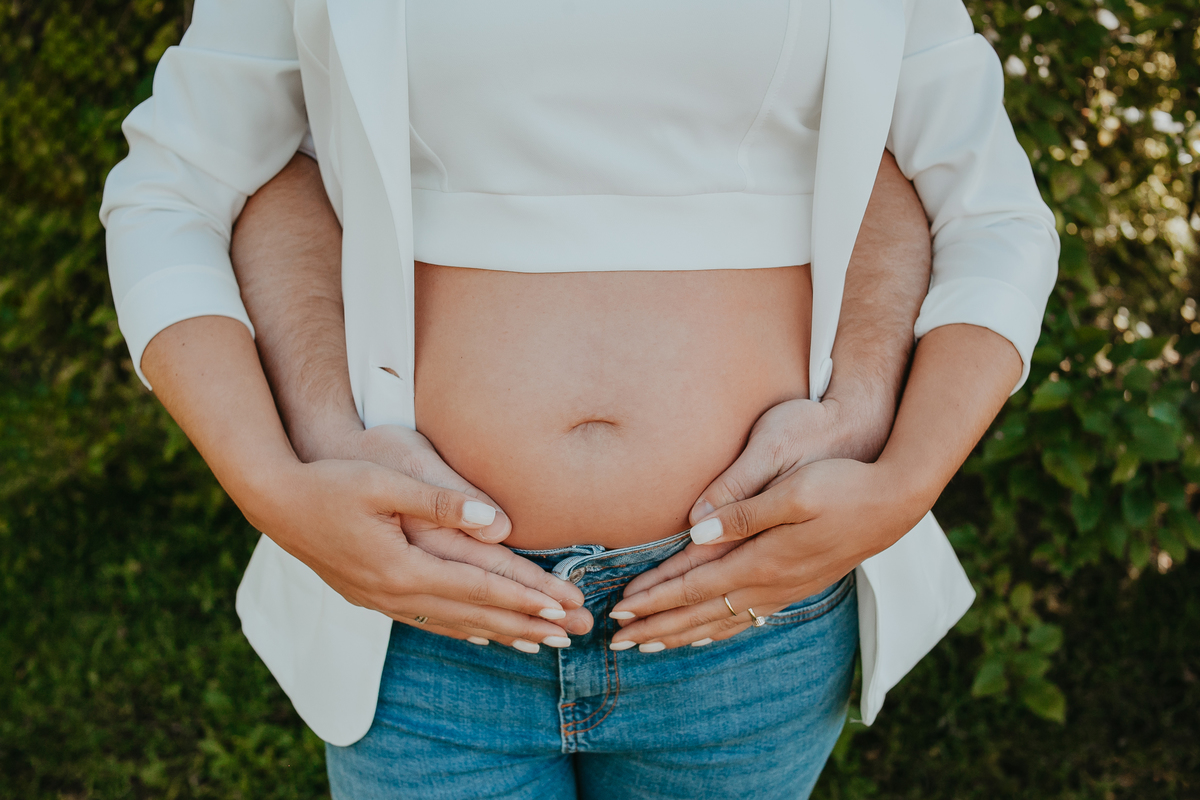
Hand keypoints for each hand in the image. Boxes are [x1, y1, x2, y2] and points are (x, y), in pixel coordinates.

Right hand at [294, 423, 593, 641]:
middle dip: (523, 625)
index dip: (523, 598)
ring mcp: (380, 599)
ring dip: (497, 633)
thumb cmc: (330, 480)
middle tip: (567, 636)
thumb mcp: (385, 482)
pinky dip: (460, 629)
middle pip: (472, 614)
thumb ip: (440, 501)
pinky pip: (425, 621)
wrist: (274, 498)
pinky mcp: (370, 594)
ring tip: (536, 645)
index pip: (478, 586)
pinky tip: (479, 635)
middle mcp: (393, 592)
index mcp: (402, 566)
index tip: (562, 607)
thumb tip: (492, 520)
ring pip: (451, 623)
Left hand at [611, 398, 879, 630]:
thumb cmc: (842, 482)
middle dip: (657, 628)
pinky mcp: (799, 582)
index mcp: (763, 559)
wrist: (896, 496)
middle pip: (701, 613)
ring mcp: (787, 587)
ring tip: (651, 647)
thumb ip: (743, 510)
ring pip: (723, 620)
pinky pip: (748, 616)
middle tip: (618, 643)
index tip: (620, 612)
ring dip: (682, 635)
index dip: (654, 600)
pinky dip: (719, 630)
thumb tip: (695, 528)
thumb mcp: (792, 487)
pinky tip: (707, 634)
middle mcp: (771, 583)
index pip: (694, 585)